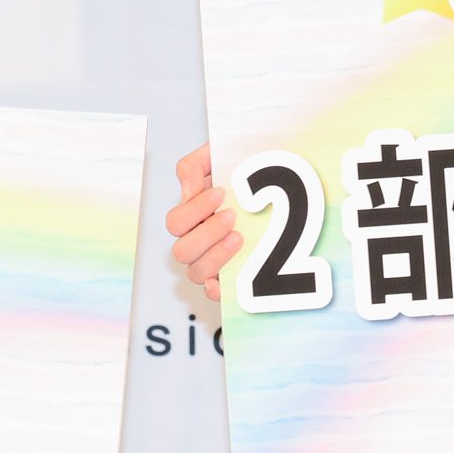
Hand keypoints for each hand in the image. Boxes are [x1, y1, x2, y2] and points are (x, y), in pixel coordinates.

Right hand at [164, 144, 235, 303]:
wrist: (277, 190)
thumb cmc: (246, 180)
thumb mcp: (220, 160)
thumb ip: (196, 165)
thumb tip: (189, 185)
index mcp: (192, 218)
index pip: (176, 221)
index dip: (194, 209)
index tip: (221, 193)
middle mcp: (197, 242)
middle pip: (182, 250)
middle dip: (207, 233)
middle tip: (232, 217)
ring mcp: (211, 262)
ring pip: (196, 272)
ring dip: (216, 256)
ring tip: (240, 238)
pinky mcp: (228, 278)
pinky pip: (214, 292)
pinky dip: (217, 289)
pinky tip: (229, 278)